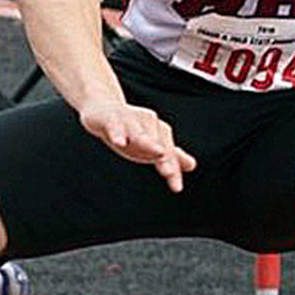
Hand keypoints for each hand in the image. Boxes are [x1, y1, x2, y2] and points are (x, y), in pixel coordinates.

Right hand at [80, 101, 196, 192]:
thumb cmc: (130, 131)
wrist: (103, 107)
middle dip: (165, 157)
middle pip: (158, 144)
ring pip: (139, 133)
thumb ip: (170, 157)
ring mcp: (130, 120)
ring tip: (158, 152)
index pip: (169, 154)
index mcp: (159, 133)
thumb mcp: (149, 146)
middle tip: (169, 172)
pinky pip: (115, 126)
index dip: (173, 170)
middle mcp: (148, 124)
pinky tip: (120, 142)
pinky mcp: (111, 118)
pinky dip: (118, 133)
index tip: (177, 188)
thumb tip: (192, 165)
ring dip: (148, 143)